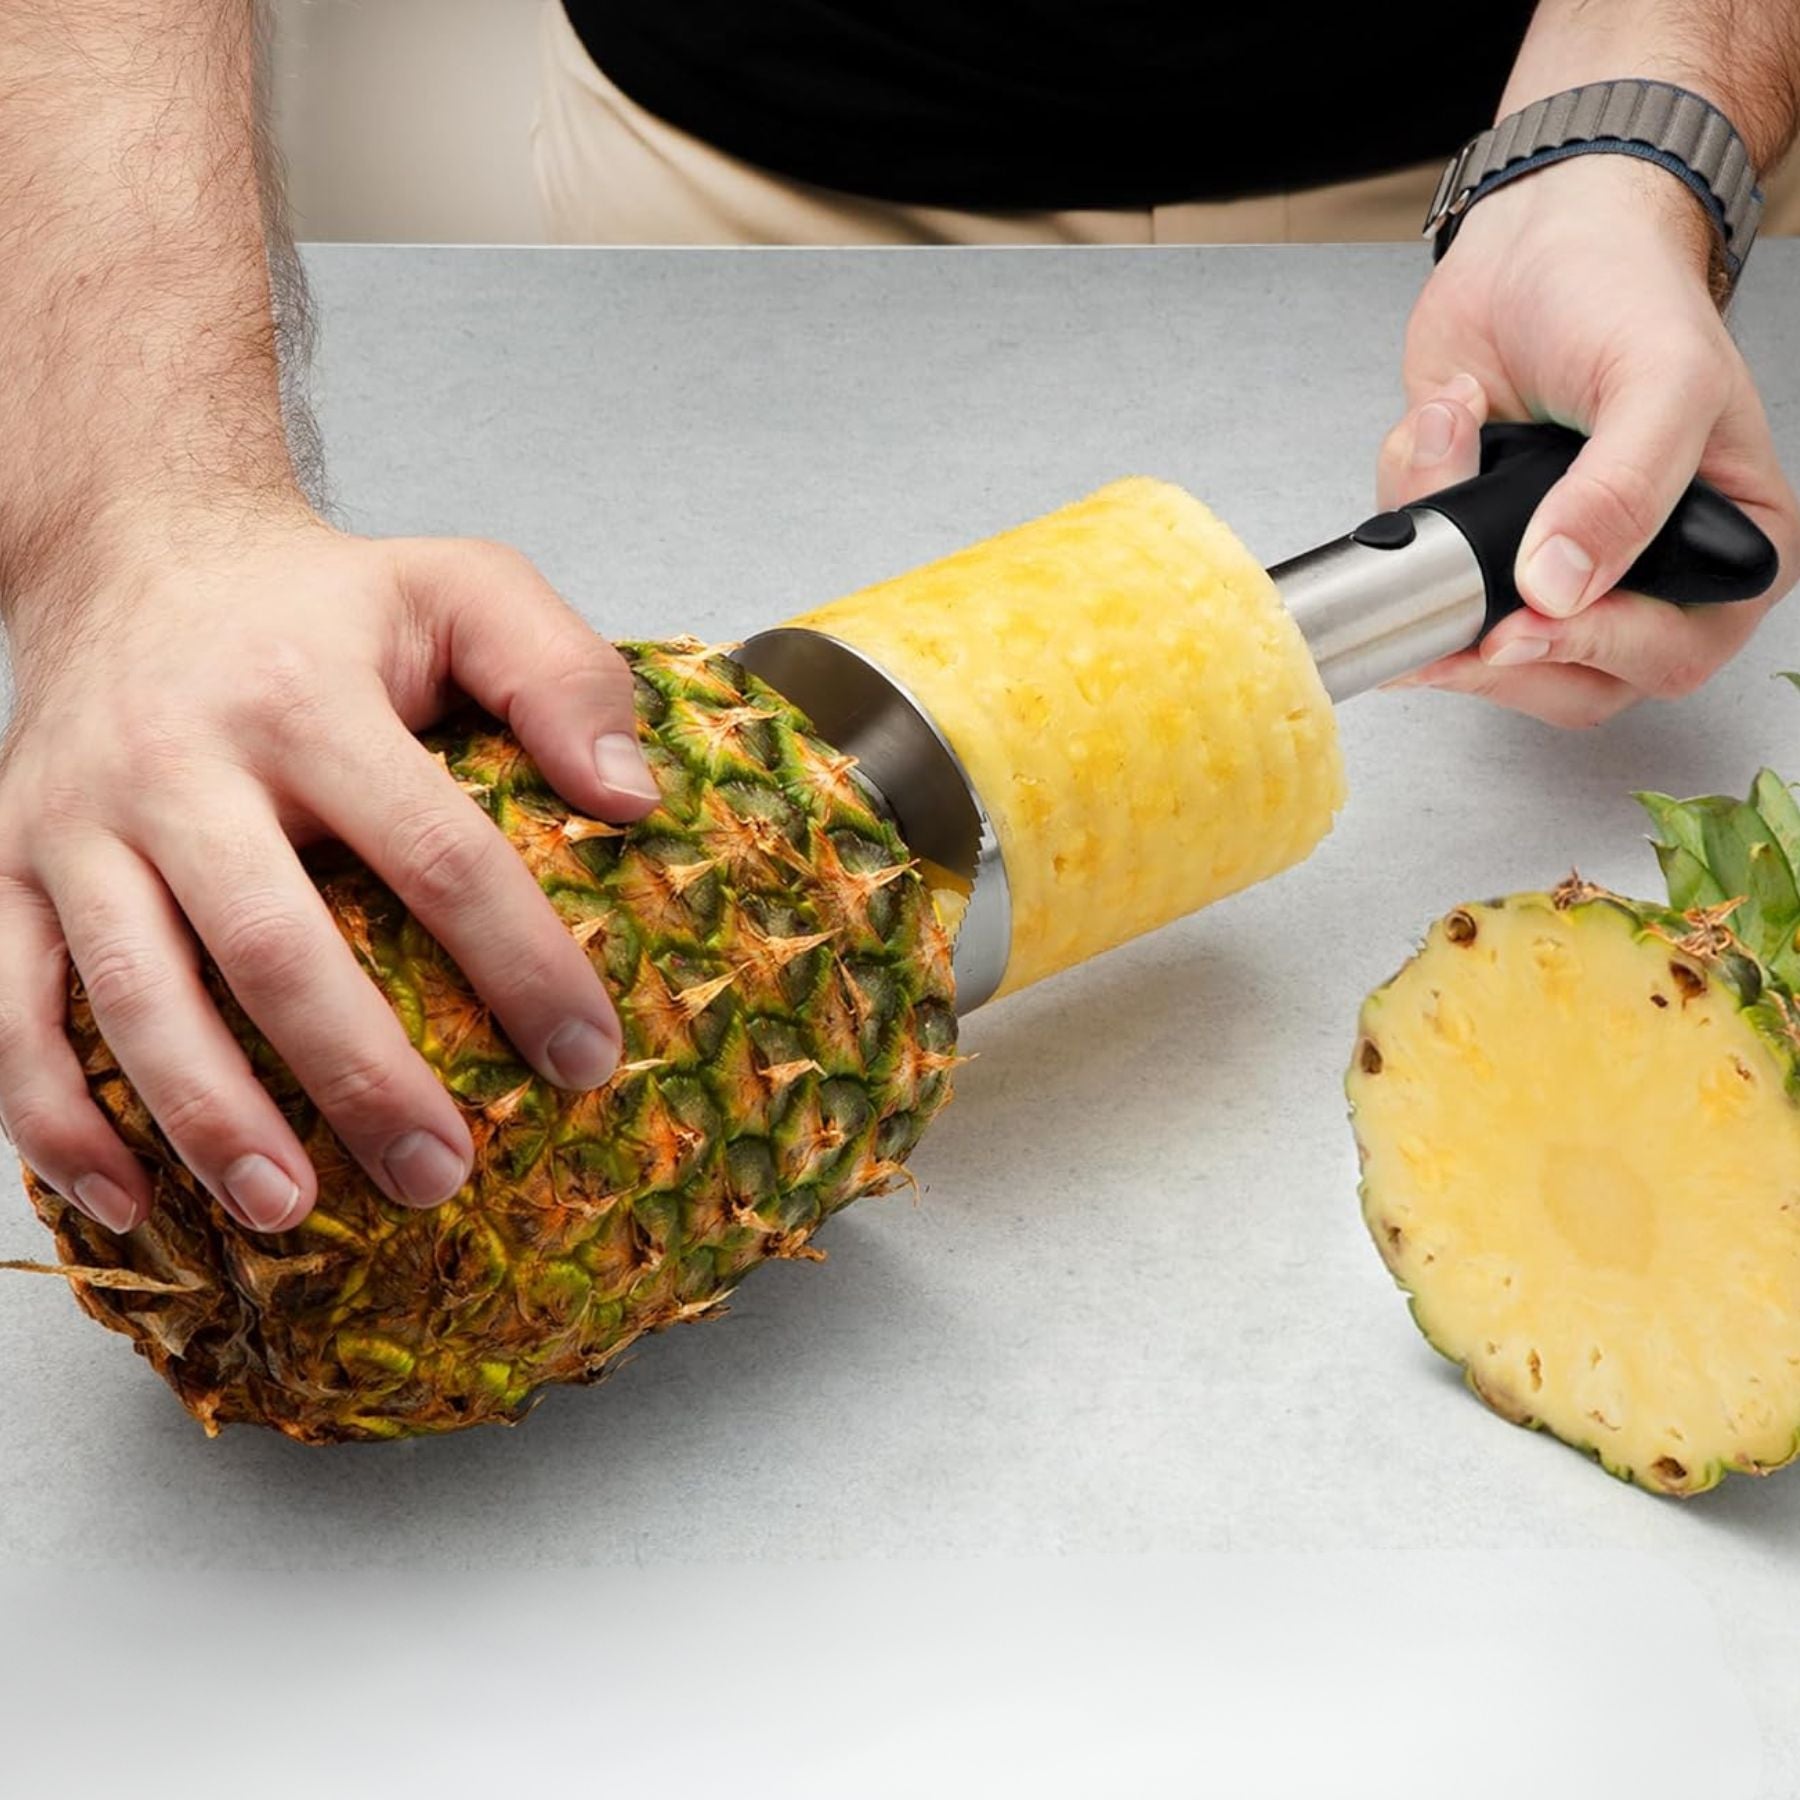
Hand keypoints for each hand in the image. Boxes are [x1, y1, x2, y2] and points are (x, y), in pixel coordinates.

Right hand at [0, 502, 659, 1235]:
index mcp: (306, 694)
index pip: (435, 852)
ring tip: (293, 1213)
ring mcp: (74, 822)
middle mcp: (176, 761)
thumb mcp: (462, 587)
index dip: (521, 966)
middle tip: (444, 1177)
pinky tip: (132, 1199)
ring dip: (211, 1120)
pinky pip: (11, 1008)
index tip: (587, 1061)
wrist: (131, 553)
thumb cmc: (323, 600)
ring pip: (134, 996)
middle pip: (272, 946)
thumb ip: (563, 674)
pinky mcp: (5, 866)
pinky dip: (56, 1120)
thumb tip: (635, 804)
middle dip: (362, 1079)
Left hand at [1379, 154, 1799, 726]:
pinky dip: (1407, 508)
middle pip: (1568, 682)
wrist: (1538, 235)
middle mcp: (1638, 576)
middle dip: (1493, 640)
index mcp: (1724, 549)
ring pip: (1479, 648)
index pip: (1671, 655)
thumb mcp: (1659, 378)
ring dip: (1440, 561)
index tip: (1524, 625)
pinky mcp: (1472, 548)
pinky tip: (1439, 431)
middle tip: (1451, 585)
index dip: (1594, 652)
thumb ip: (1625, 490)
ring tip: (1455, 440)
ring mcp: (1547, 570)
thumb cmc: (1625, 292)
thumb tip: (1559, 588)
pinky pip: (1419, 578)